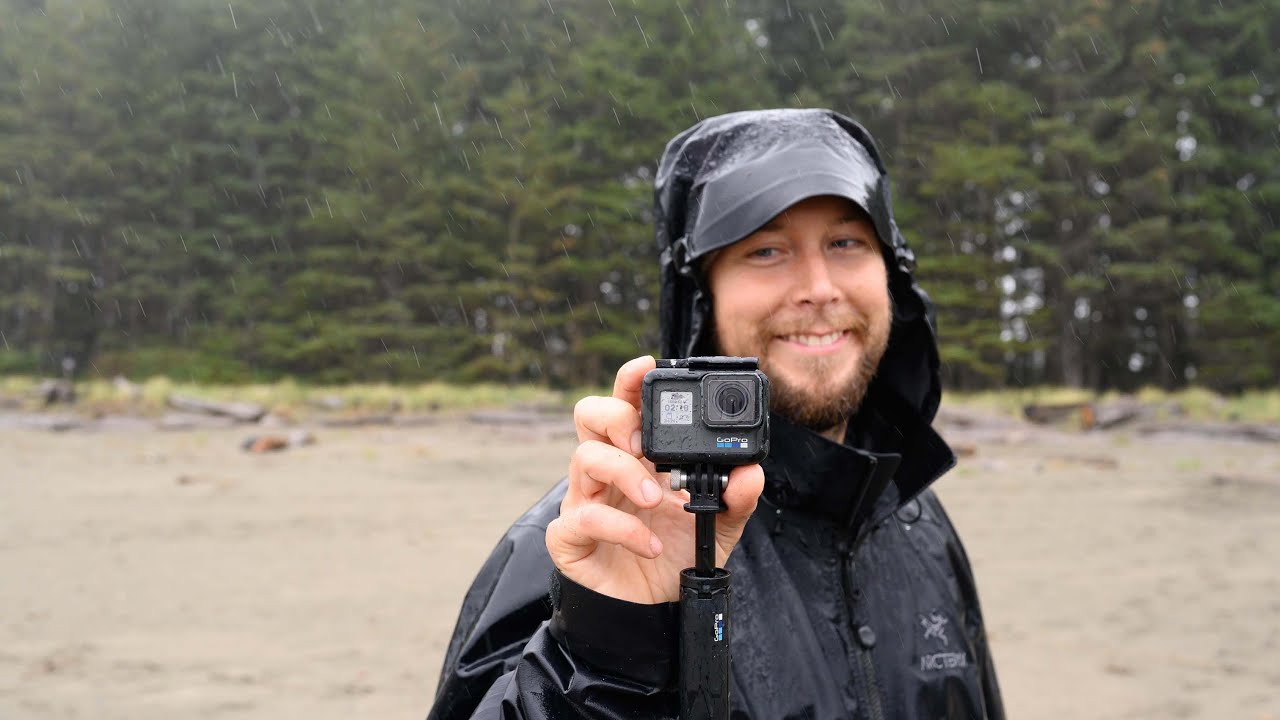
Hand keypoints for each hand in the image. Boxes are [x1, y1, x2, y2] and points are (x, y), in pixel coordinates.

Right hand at [545, 356, 764, 603]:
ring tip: (655, 498)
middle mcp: (607, 470)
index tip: (647, 366)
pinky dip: (620, 527)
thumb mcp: (719, 526)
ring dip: (622, 472)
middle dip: (615, 417)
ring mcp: (584, 500)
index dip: (629, 380)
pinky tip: (649, 544)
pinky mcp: (571, 536)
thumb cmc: (675, 557)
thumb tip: (751, 472)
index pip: (626, 403)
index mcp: (637, 455)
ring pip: (582, 459)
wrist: (655, 612)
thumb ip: (737, 497)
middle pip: (589, 415)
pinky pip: (580, 517)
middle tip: (643, 444)